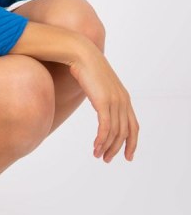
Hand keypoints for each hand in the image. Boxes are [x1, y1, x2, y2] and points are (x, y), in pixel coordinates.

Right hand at [68, 41, 139, 162]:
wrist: (82, 55)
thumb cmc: (87, 68)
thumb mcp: (99, 86)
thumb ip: (103, 97)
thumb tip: (99, 107)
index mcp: (124, 98)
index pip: (133, 126)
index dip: (132, 143)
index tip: (127, 156)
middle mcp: (123, 101)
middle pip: (125, 132)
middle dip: (117, 148)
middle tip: (107, 159)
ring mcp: (114, 101)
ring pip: (115, 132)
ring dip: (106, 146)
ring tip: (98, 155)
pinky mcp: (104, 102)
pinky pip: (105, 127)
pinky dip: (101, 140)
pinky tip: (95, 147)